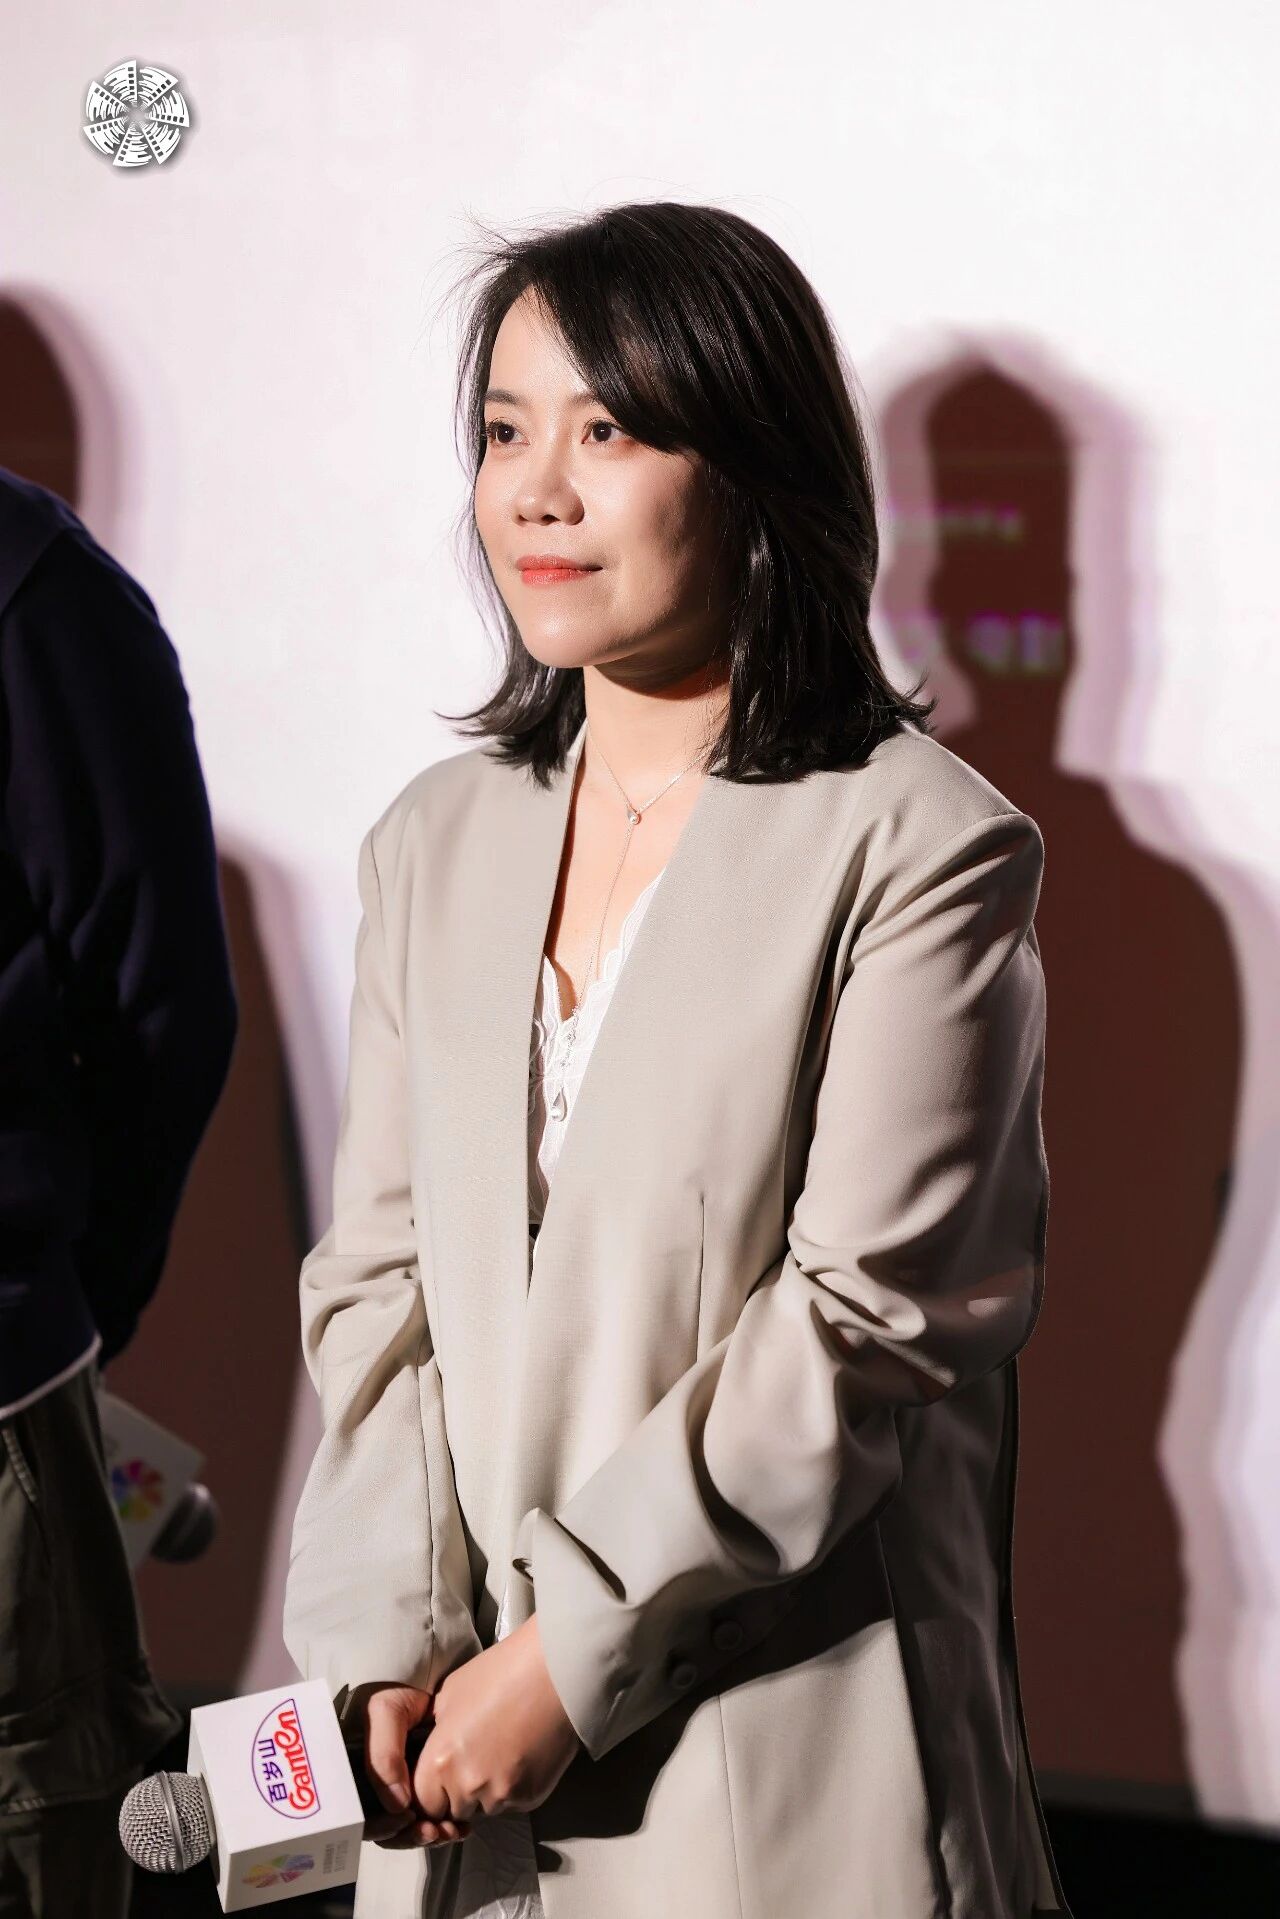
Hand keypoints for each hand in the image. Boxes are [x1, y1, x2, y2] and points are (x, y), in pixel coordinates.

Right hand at [348, 1682, 471, 1848]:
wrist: (428, 1675)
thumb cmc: (399, 1687)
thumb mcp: (384, 1711)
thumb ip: (383, 1757)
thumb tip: (398, 1808)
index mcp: (352, 1771)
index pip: (359, 1816)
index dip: (381, 1827)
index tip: (407, 1819)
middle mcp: (370, 1786)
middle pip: (383, 1830)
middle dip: (409, 1836)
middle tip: (436, 1830)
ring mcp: (394, 1790)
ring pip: (404, 1832)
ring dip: (426, 1836)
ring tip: (451, 1829)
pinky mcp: (419, 1791)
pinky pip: (424, 1823)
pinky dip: (441, 1830)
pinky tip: (459, 1826)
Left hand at [398, 1616, 581, 1841]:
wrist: (555, 1672)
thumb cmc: (504, 1672)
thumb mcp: (450, 1695)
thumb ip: (437, 1732)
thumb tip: (433, 1747)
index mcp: (442, 1760)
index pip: (424, 1803)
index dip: (432, 1790)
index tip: (441, 1777)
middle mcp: (469, 1785)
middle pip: (455, 1809)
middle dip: (460, 1791)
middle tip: (476, 1756)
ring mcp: (503, 1795)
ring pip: (486, 1808)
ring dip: (488, 1789)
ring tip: (502, 1748)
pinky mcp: (531, 1797)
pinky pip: (512, 1803)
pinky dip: (514, 1785)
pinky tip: (522, 1752)